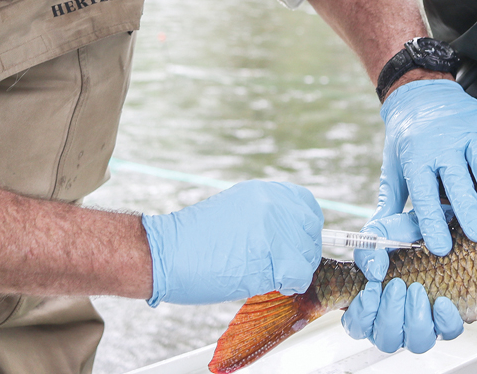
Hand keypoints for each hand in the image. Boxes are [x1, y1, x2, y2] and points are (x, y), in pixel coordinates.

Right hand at [141, 181, 322, 305]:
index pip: (307, 207)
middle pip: (311, 232)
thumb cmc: (194, 240)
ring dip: (294, 271)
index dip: (304, 230)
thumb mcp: (236, 212)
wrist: (165, 253)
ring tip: (268, 275)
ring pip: (307, 256)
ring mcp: (273, 228)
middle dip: (303, 253)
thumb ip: (266, 218)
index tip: (294, 245)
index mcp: (264, 191)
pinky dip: (289, 285)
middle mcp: (272, 204)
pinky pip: (298, 275)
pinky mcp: (269, 255)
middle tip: (284, 267)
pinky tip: (267, 283)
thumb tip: (292, 237)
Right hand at [342, 211, 463, 352]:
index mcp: (373, 306)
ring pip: (416, 342)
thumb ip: (369, 251)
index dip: (362, 313)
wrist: (434, 231)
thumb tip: (375, 272)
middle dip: (390, 313)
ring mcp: (422, 324)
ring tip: (417, 289)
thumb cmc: (403, 236)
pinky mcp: (447, 321)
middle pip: (386, 340)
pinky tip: (443, 302)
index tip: (372, 287)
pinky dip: (445, 320)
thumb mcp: (381, 235)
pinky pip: (447, 332)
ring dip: (414, 318)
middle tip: (397, 285)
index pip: (358, 327)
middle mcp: (396, 322)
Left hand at [376, 79, 476, 254]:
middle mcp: (442, 144)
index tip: (442, 247)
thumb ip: (390, 205)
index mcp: (417, 158)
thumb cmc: (406, 140)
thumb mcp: (393, 169)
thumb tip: (378, 239)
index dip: (432, 221)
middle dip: (468, 207)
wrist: (419, 94)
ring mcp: (467, 132)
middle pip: (456, 179)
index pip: (424, 193)